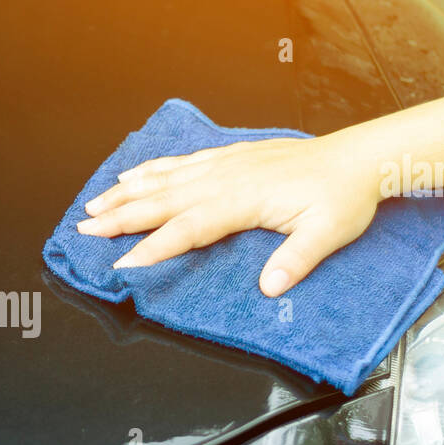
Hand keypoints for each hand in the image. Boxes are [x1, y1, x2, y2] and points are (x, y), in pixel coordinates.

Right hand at [75, 133, 382, 296]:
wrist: (358, 158)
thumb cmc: (343, 196)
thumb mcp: (328, 233)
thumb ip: (295, 260)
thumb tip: (268, 287)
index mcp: (244, 199)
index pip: (189, 227)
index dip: (155, 247)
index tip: (125, 264)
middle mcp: (226, 178)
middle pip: (163, 201)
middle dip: (120, 218)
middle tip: (84, 232)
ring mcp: (224, 165)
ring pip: (164, 180)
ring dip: (125, 194)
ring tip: (93, 208)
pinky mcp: (228, 158)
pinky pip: (179, 163)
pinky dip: (150, 170)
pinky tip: (129, 176)